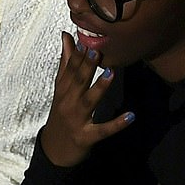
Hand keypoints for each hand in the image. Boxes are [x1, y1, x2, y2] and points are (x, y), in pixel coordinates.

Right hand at [39, 32, 134, 166]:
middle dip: (86, 67)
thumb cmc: (62, 114)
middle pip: (78, 82)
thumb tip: (66, 36)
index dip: (76, 55)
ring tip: (111, 73)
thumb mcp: (61, 88)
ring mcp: (76, 120)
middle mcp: (68, 102)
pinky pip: (103, 130)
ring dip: (100, 88)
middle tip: (96, 51)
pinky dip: (116, 124)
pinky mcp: (86, 137)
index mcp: (63, 90)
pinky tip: (130, 116)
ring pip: (89, 102)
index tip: (85, 41)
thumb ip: (66, 63)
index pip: (69, 70)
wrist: (54, 148)